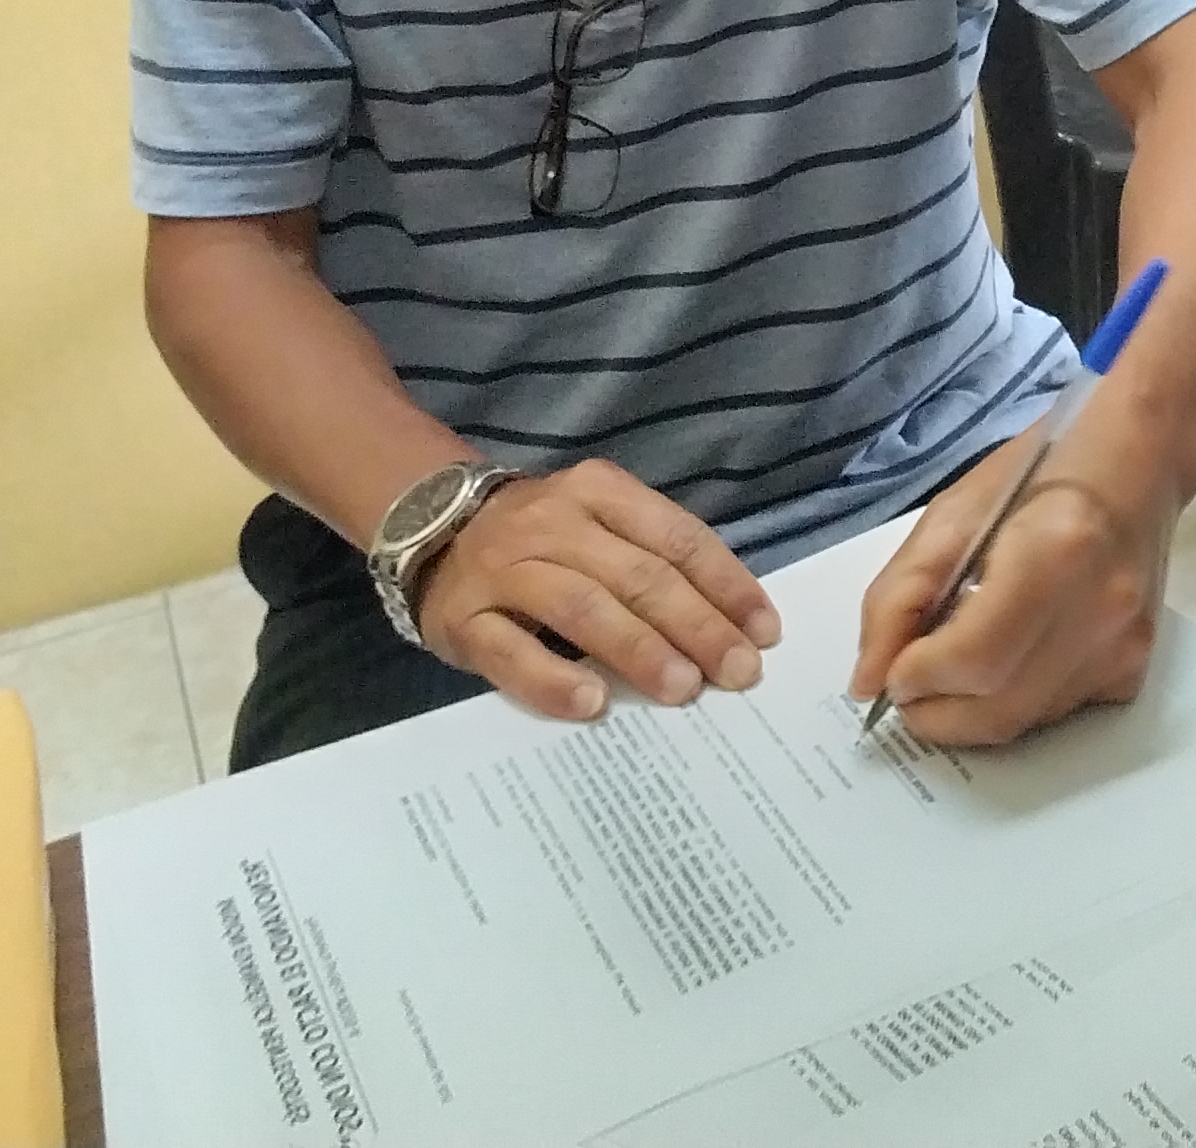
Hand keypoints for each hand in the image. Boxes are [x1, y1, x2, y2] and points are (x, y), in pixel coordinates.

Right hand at [412, 460, 779, 719]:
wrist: (430, 526)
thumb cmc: (541, 537)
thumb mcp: (598, 523)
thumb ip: (651, 560)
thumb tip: (731, 625)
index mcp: (599, 492)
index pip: (676, 537)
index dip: (726, 585)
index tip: (764, 631)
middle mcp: (553, 522)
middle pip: (638, 575)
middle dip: (697, 626)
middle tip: (738, 673)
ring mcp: (504, 569)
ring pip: (582, 607)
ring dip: (639, 650)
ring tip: (683, 690)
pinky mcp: (463, 617)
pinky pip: (511, 652)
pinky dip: (554, 679)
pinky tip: (592, 704)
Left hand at [846, 411, 1181, 745]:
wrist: (1142, 460)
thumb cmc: (1042, 471)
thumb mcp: (954, 513)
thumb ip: (901, 596)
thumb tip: (870, 682)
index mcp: (1055, 552)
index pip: (975, 659)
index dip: (919, 677)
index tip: (893, 670)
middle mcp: (1101, 611)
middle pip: (998, 710)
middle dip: (935, 713)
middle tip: (907, 688)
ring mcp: (1125, 648)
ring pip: (1023, 723)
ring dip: (970, 713)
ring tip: (951, 670)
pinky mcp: (1135, 671)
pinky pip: (1054, 715)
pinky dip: (1014, 703)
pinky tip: (1007, 660)